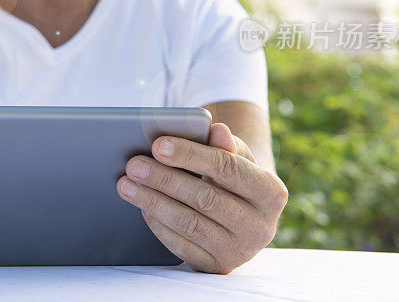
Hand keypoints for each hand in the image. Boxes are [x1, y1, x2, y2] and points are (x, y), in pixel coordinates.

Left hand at [116, 122, 287, 273]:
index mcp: (272, 192)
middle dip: (164, 179)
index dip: (190, 155)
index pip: (227, 168)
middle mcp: (261, 227)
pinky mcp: (217, 266)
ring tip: (126, 183)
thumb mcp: (237, 157)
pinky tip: (142, 205)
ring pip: (189, 224)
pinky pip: (181, 246)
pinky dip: (158, 224)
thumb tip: (217, 130)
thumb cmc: (235, 177)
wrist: (245, 215)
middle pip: (205, 199)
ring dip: (152, 201)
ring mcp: (240, 251)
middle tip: (134, 164)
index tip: (158, 144)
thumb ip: (226, 144)